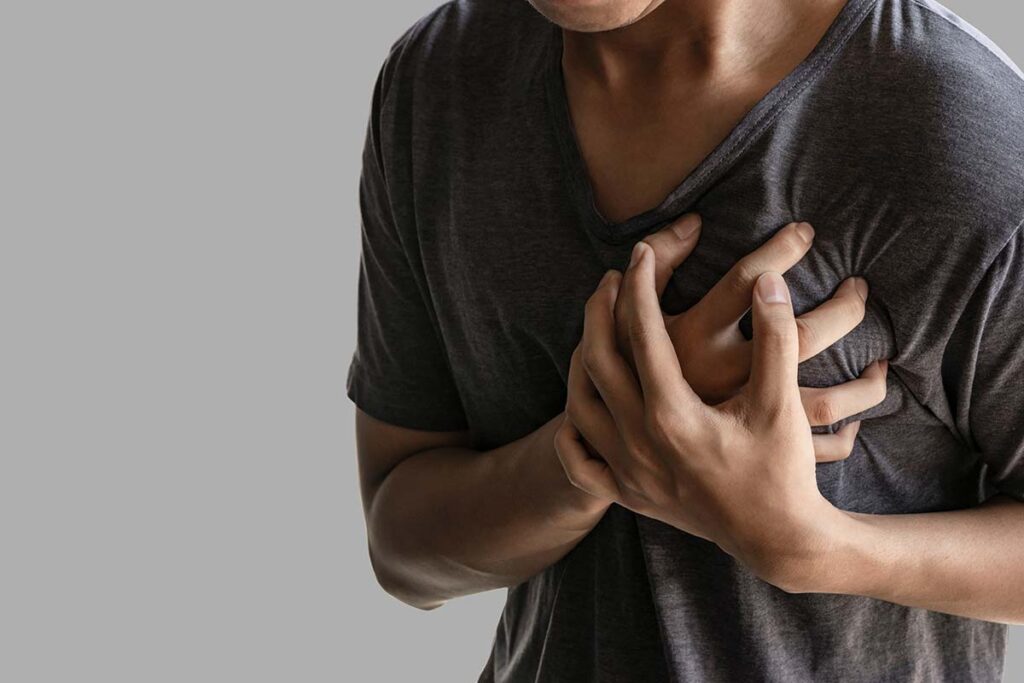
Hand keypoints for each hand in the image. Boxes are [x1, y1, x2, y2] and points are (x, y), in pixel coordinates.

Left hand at [556, 242, 854, 586]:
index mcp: (673, 415)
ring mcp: (627, 471)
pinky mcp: (627, 496)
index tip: (642, 251)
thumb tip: (768, 282)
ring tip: (597, 329)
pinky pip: (579, 462)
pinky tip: (579, 406)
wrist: (778, 540)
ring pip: (579, 403)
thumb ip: (775, 339)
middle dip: (602, 310)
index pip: (643, 333)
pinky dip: (570, 430)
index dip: (641, 284)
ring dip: (582, 358)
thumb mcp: (784, 404)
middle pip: (598, 359)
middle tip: (612, 278)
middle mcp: (639, 441)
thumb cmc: (783, 472)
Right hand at [615, 213, 886, 460]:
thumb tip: (694, 222)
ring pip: (830, 399)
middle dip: (845, 306)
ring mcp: (745, 419)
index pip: (746, 281)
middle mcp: (725, 379)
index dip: (780, 250)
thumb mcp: (631, 313)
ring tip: (881, 357)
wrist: (624, 452)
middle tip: (859, 285)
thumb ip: (656, 265)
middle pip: (804, 336)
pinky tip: (858, 414)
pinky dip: (849, 431)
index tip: (806, 232)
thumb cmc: (630, 372)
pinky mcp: (758, 452)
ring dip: (866, 380)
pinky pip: (823, 445)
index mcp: (692, 342)